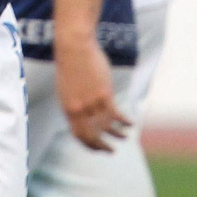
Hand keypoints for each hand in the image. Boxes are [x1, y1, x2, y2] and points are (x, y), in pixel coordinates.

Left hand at [54, 27, 129, 151]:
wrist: (73, 46)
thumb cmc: (69, 63)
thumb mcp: (66, 87)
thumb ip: (74, 102)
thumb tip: (82, 113)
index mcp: (68, 108)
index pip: (78, 135)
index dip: (88, 144)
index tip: (96, 147)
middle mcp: (79, 109)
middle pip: (92, 136)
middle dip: (102, 146)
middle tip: (110, 151)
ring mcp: (91, 103)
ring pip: (107, 126)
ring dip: (117, 134)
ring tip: (124, 137)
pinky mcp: (104, 94)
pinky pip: (115, 114)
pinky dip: (123, 121)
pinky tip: (130, 123)